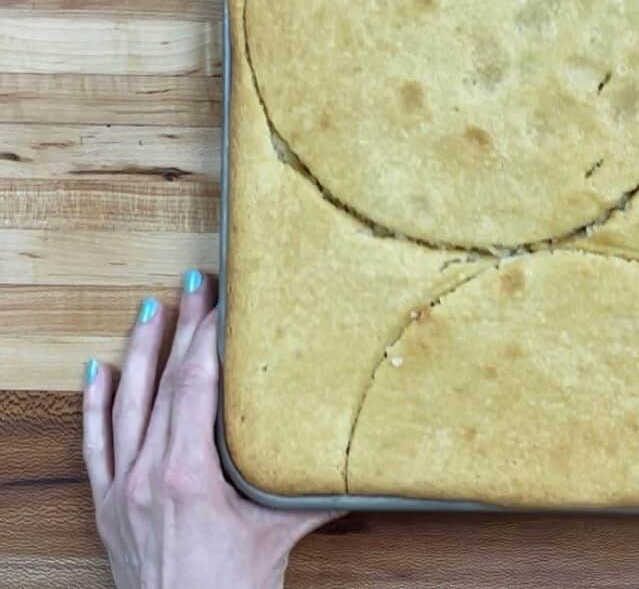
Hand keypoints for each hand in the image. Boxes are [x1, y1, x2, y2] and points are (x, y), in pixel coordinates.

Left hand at [82, 270, 340, 588]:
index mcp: (187, 476)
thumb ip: (315, 495)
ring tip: (151, 308)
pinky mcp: (107, 507)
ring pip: (125, 405)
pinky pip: (95, 444)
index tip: (224, 304)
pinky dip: (95, 404)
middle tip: (197, 285)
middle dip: (181, 329)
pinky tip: (98, 370)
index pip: (197, 387)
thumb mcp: (279, 535)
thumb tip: (361, 463)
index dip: (209, 340)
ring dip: (138, 352)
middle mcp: (146, 475)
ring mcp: (121, 490)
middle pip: (164, 384)